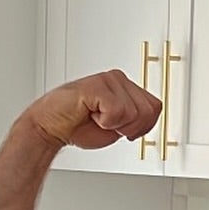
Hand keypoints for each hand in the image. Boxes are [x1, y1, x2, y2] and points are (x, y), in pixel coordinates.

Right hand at [27, 70, 162, 150]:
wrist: (53, 127)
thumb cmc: (81, 126)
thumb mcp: (119, 127)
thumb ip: (137, 120)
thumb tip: (153, 115)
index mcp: (126, 87)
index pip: (155, 107)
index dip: (142, 127)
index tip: (122, 130)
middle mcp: (119, 79)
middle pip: (147, 112)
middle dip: (129, 128)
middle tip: (107, 125)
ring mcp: (108, 80)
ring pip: (133, 113)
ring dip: (114, 125)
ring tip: (97, 118)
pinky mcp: (97, 85)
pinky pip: (117, 112)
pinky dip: (105, 122)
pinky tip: (91, 114)